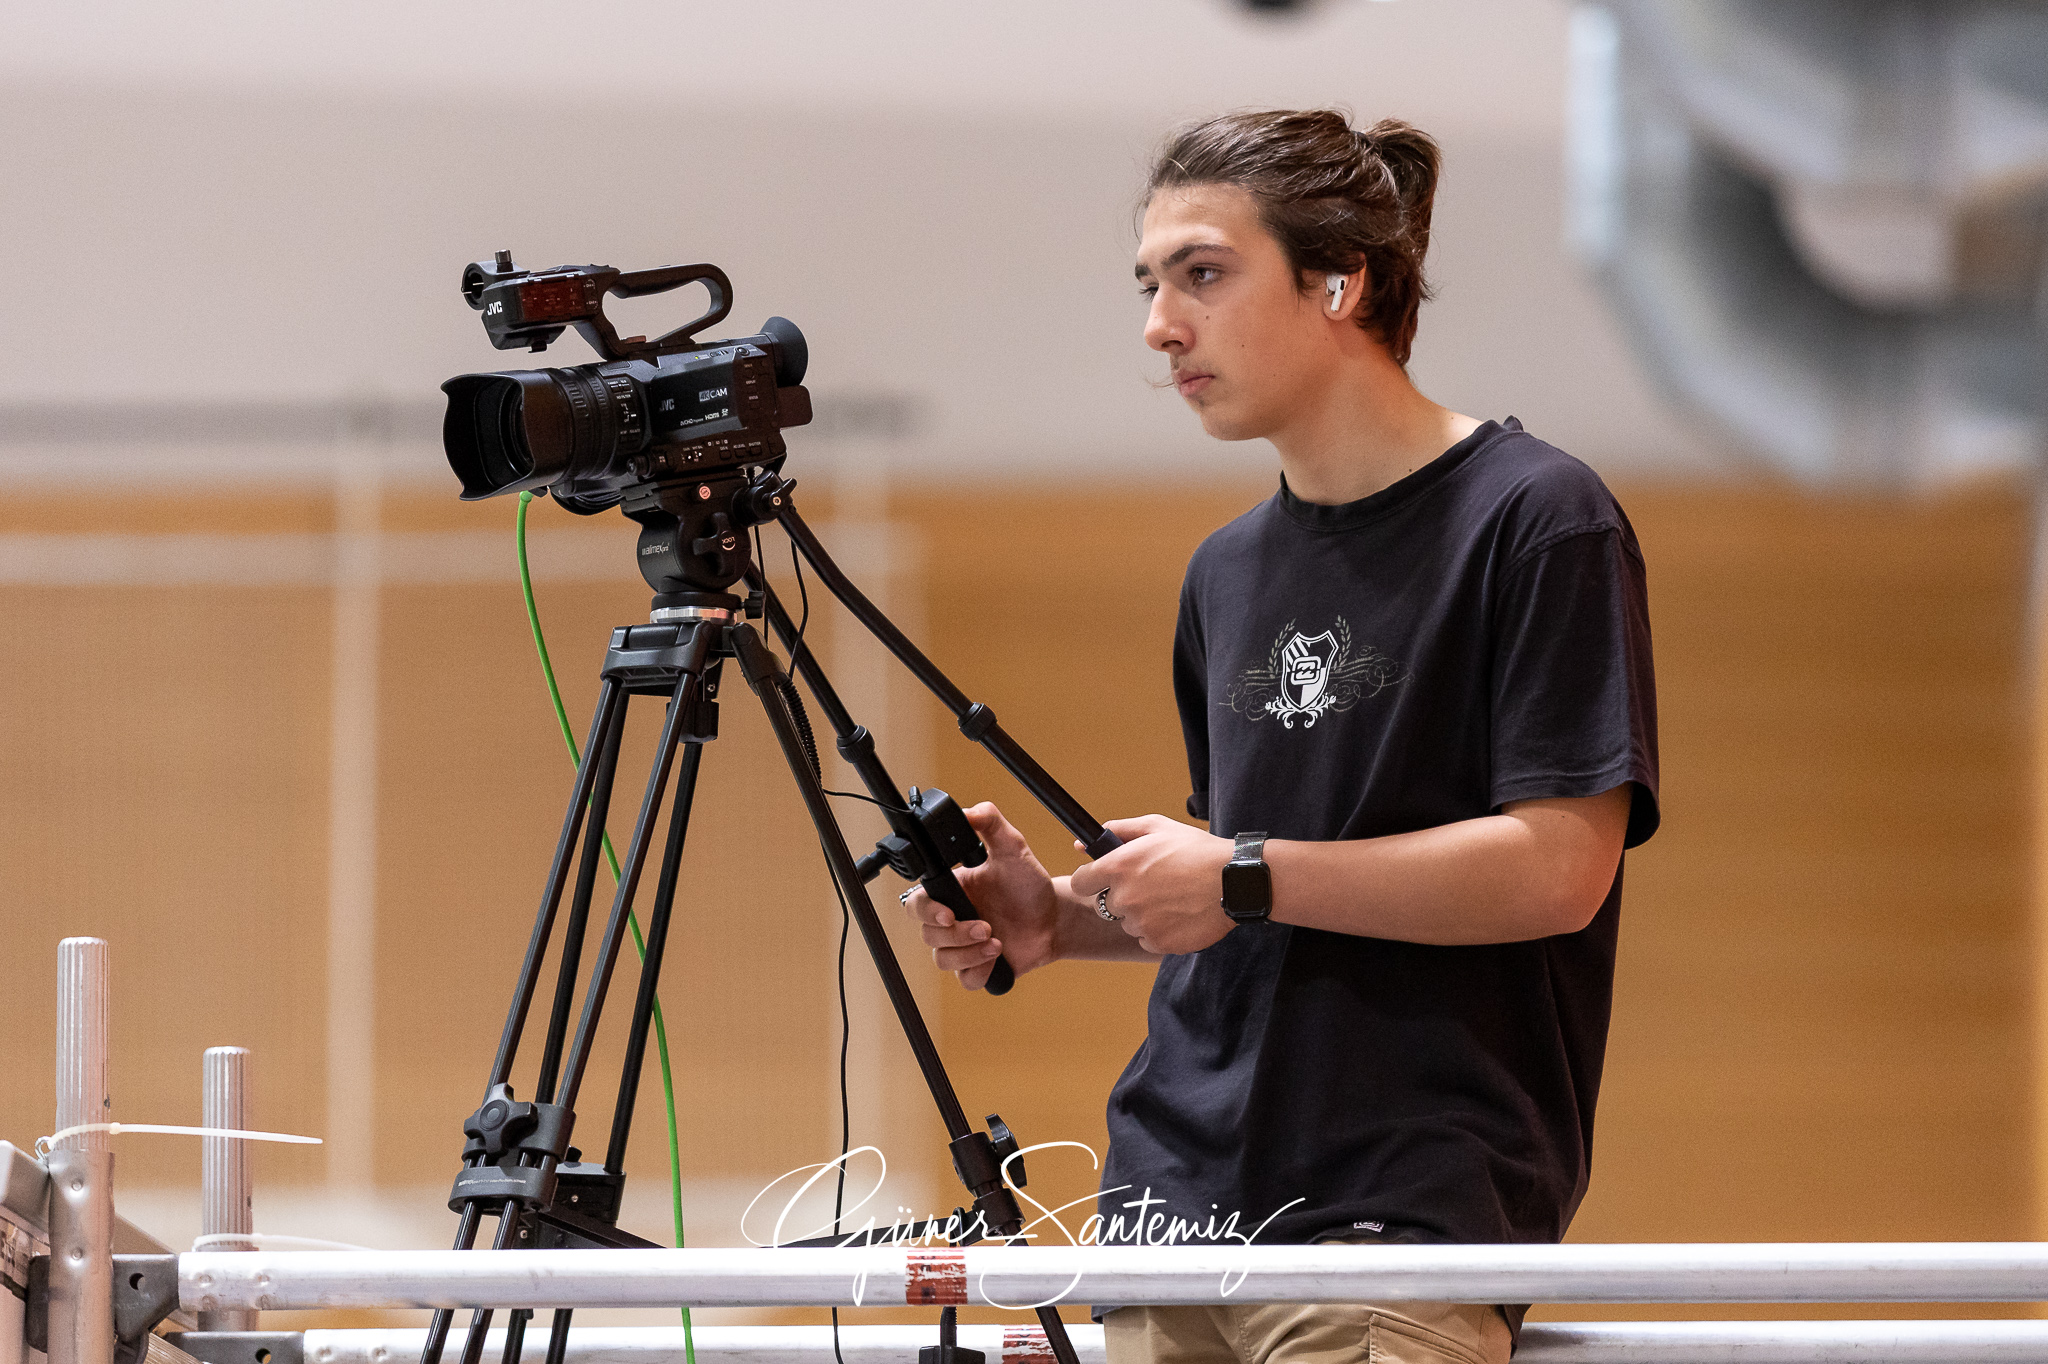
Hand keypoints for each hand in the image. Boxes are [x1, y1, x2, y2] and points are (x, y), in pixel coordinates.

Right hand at [900, 803, 1060, 990]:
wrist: (1054, 917)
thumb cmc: (1028, 883)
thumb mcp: (1013, 849)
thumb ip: (990, 824)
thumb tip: (969, 811)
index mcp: (952, 891)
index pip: (917, 903)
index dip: (926, 911)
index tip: (948, 913)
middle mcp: (952, 919)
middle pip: (927, 934)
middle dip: (954, 934)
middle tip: (984, 926)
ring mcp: (963, 945)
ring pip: (943, 959)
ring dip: (969, 952)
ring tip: (996, 941)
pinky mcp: (978, 967)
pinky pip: (964, 979)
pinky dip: (979, 971)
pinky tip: (997, 956)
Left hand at [1068, 814, 1236, 954]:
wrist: (1235, 880)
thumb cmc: (1197, 850)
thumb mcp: (1157, 827)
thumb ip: (1118, 831)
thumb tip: (1082, 844)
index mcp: (1119, 866)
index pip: (1081, 883)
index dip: (1091, 881)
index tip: (1102, 880)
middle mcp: (1125, 896)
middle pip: (1107, 905)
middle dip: (1124, 896)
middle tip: (1153, 885)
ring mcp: (1141, 923)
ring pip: (1129, 923)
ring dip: (1143, 914)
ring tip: (1173, 898)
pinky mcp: (1158, 942)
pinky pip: (1147, 939)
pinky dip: (1160, 930)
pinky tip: (1179, 914)